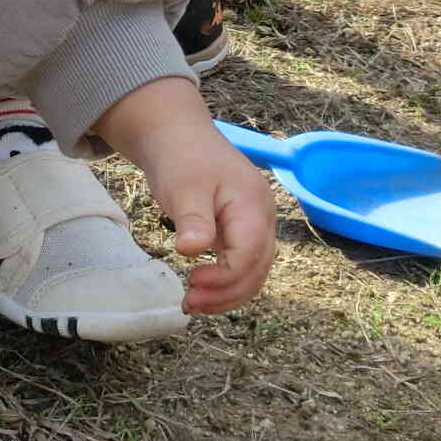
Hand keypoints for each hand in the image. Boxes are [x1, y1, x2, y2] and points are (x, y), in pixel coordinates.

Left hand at [92, 77, 277, 314]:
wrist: (178, 136)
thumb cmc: (181, 158)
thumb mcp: (184, 186)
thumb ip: (193, 218)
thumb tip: (192, 250)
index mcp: (253, 205)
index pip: (251, 253)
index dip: (225, 276)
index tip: (192, 282)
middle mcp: (262, 217)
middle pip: (258, 269)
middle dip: (227, 293)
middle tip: (189, 303)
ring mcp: (254, 225)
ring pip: (254, 272)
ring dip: (227, 293)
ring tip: (193, 302)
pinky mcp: (241, 231)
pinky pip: (243, 264)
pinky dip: (226, 282)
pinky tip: (201, 290)